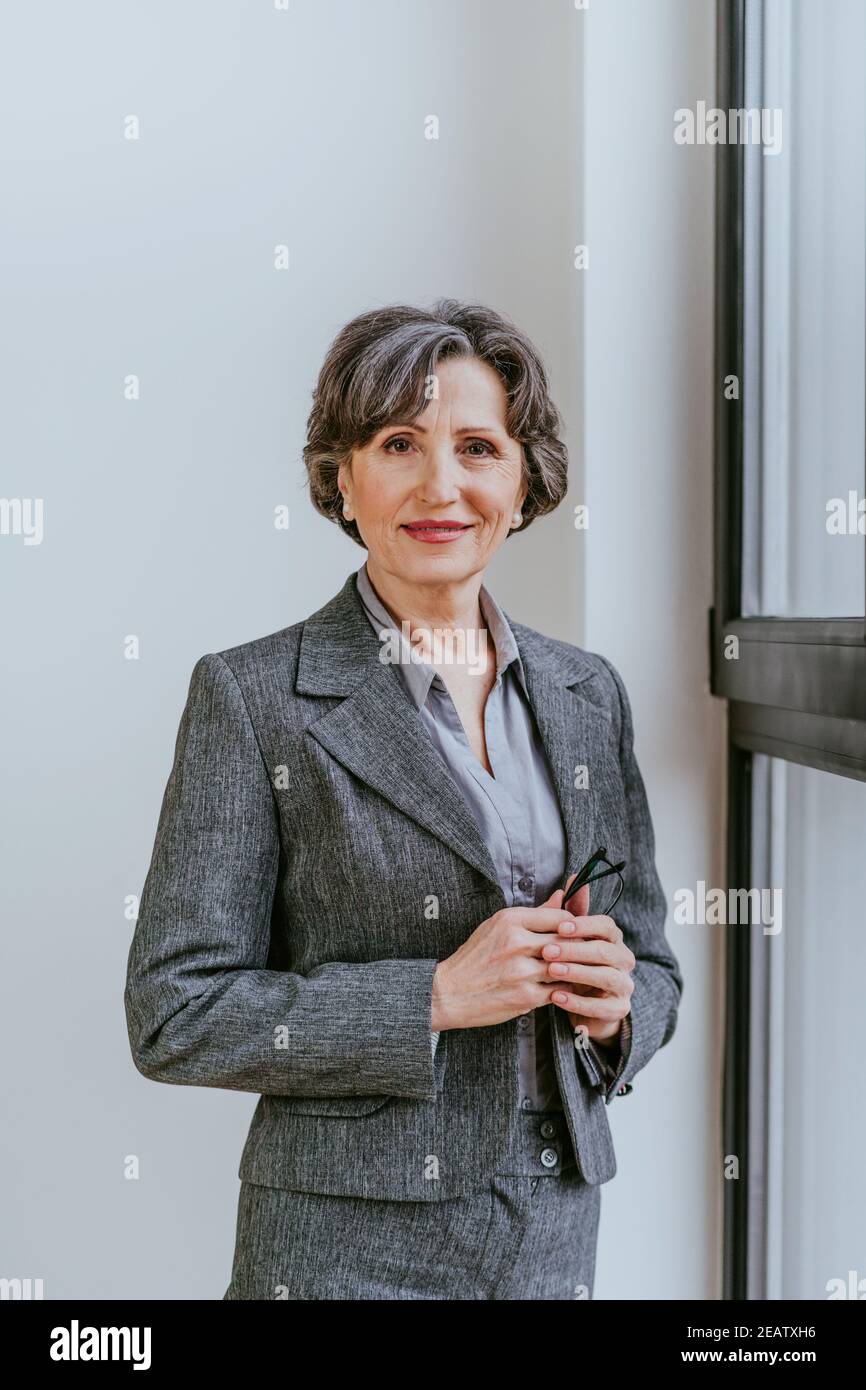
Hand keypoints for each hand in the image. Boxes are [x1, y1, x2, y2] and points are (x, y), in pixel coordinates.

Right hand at [431, 899, 585, 1031]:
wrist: (449, 992)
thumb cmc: (475, 956)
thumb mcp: (499, 925)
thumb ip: (535, 913)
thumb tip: (562, 895)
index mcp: (510, 919)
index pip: (561, 917)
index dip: (574, 926)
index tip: (575, 934)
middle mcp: (517, 943)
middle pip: (567, 942)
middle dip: (577, 948)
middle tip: (583, 953)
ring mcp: (522, 971)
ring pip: (566, 967)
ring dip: (572, 970)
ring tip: (574, 970)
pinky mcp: (525, 997)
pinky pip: (559, 991)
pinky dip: (563, 989)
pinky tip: (559, 987)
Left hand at [541, 876, 634, 1044]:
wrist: (581, 1006)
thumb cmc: (573, 966)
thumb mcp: (568, 940)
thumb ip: (570, 912)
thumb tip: (572, 878)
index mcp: (612, 939)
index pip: (606, 926)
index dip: (585, 925)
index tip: (560, 928)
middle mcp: (623, 960)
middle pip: (605, 951)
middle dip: (575, 950)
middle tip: (547, 951)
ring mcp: (624, 986)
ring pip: (606, 976)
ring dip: (577, 973)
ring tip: (551, 971)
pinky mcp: (619, 1010)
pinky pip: (602, 1006)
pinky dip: (578, 1002)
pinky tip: (556, 997)